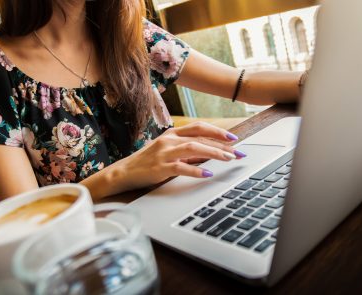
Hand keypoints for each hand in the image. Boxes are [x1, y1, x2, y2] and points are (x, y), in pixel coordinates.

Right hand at [111, 122, 246, 191]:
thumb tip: (210, 152)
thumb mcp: (167, 151)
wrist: (123, 172)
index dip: (217, 132)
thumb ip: (186, 150)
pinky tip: (207, 173)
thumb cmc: (147, 162)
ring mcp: (164, 153)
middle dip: (222, 144)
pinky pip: (181, 167)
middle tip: (238, 152)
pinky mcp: (160, 168)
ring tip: (228, 159)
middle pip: (200, 137)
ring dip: (214, 153)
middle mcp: (169, 140)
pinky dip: (196, 170)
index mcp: (172, 134)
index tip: (233, 138)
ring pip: (193, 148)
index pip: (199, 127)